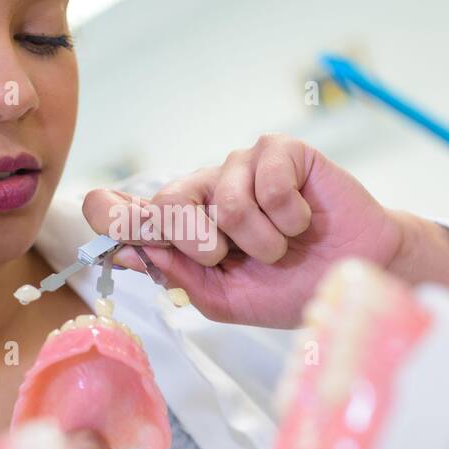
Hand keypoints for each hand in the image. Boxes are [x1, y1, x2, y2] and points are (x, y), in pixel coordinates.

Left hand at [82, 134, 448, 327]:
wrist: (350, 278)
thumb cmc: (287, 287)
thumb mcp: (223, 297)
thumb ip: (178, 273)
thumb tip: (131, 250)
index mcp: (183, 226)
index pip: (133, 212)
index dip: (109, 212)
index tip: (98, 214)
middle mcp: (205, 190)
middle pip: (169, 202)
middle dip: (201, 242)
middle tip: (232, 257)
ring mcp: (240, 166)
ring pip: (226, 199)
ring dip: (260, 240)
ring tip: (281, 246)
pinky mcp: (279, 151)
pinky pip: (266, 180)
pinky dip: (287, 215)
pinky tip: (301, 220)